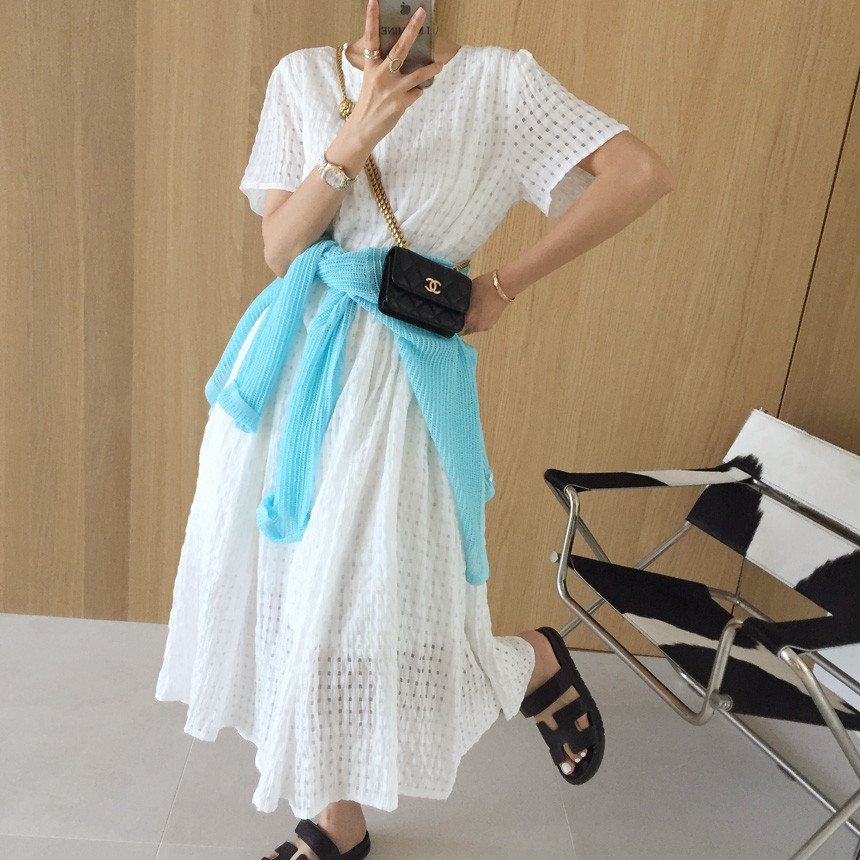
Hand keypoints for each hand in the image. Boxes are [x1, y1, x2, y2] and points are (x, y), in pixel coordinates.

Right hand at [346, 0, 442, 148]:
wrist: (363, 129)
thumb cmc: (369, 102)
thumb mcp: (371, 81)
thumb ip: (383, 67)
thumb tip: (402, 56)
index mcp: (371, 67)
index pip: (371, 39)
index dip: (372, 19)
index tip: (375, 1)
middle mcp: (381, 75)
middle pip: (400, 48)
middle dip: (412, 29)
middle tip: (422, 13)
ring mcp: (392, 90)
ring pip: (418, 74)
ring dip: (431, 69)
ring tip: (440, 63)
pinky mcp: (401, 103)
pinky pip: (416, 93)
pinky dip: (416, 93)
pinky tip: (410, 96)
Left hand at [458, 273, 510, 335]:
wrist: (503, 286)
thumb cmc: (484, 287)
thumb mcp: (466, 294)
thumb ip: (460, 305)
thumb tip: (455, 308)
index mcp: (468, 320)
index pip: (455, 329)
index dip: (453, 323)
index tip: (451, 318)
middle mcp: (477, 327)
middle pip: (464, 330)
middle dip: (462, 324)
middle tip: (460, 315)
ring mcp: (486, 326)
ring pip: (473, 328)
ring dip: (471, 322)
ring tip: (470, 311)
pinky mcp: (492, 323)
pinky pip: (481, 325)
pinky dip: (478, 320)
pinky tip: (478, 311)